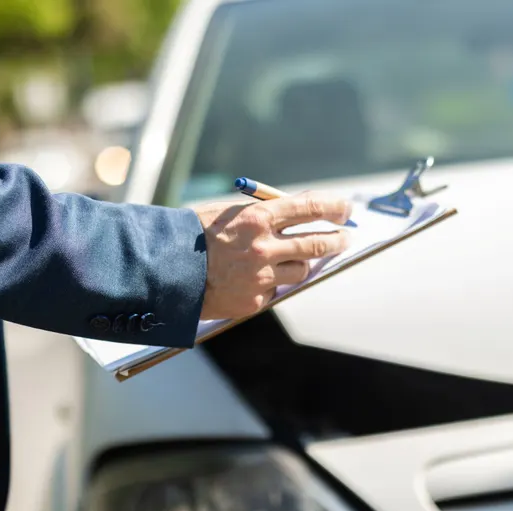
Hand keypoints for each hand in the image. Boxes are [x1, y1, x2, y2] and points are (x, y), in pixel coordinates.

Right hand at [195, 192, 351, 319]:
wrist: (166, 272)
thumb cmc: (196, 237)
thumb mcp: (229, 214)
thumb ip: (264, 215)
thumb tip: (300, 216)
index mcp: (258, 217)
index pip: (310, 208)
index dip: (334, 208)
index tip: (347, 210)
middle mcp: (264, 247)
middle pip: (317, 243)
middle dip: (338, 240)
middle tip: (346, 238)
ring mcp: (261, 277)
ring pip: (301, 270)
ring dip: (301, 264)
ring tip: (290, 259)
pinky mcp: (255, 300)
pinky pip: (275, 291)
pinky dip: (269, 285)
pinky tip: (248, 280)